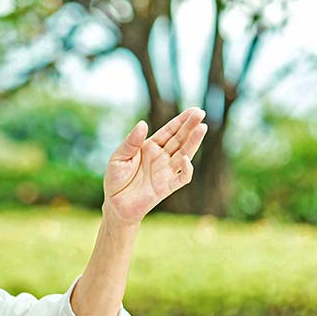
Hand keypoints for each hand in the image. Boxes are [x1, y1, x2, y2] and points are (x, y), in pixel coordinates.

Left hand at [103, 108, 207, 226]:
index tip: (194, 111)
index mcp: (150, 147)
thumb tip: (143, 124)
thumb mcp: (118, 157)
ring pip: (184, 155)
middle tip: (201, 113)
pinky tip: (185, 159)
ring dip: (193, 142)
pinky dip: (186, 169)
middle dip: (190, 127)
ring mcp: (166, 172)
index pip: (169, 131)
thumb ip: (131, 142)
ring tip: (202, 128)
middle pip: (179, 139)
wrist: (114, 205)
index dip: (181, 121)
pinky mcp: (167, 187)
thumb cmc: (115, 179)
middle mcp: (161, 157)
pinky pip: (182, 178)